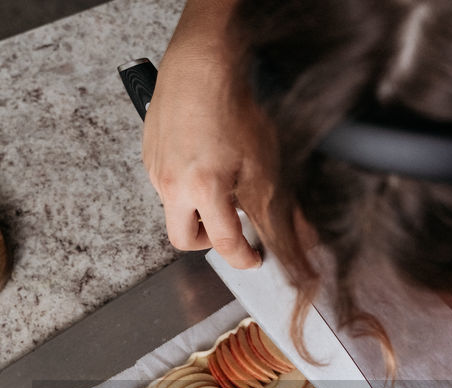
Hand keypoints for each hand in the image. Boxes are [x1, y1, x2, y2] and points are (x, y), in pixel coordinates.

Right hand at [142, 9, 263, 268]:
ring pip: (174, 209)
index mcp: (203, 189)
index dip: (243, 258)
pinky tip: (203, 161)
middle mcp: (172, 185)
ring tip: (219, 185)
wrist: (201, 65)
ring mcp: (156, 170)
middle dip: (207, 241)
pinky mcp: (148, 154)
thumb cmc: (232, 105)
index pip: (223, 244)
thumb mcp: (265, 162)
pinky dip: (184, 184)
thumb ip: (278, 206)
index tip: (252, 258)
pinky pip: (165, 184)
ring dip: (196, 209)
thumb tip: (303, 238)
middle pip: (183, 240)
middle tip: (228, 228)